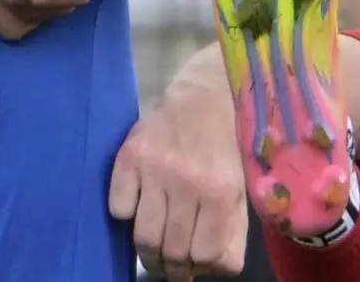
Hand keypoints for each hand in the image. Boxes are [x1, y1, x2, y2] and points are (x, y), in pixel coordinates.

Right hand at [110, 84, 246, 280]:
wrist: (204, 96)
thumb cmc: (227, 148)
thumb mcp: (241, 190)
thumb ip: (231, 232)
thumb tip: (207, 270)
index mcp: (221, 193)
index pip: (205, 255)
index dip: (197, 268)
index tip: (191, 269)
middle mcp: (187, 183)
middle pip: (172, 250)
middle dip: (169, 268)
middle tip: (168, 267)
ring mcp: (155, 170)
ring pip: (143, 236)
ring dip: (146, 253)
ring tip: (150, 251)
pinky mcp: (129, 157)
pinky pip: (118, 207)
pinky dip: (125, 215)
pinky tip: (136, 208)